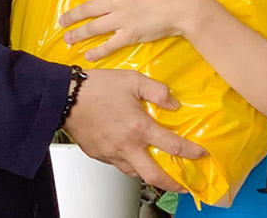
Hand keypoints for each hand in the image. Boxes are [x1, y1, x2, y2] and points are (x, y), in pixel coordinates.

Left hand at [59, 0, 202, 60]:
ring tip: (67, 38)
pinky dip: (98, 51)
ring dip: (78, 34)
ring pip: (94, 27)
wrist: (185, 7)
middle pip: (88, 9)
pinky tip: (88, 56)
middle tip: (62, 21)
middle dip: (72, 15)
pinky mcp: (129, 35)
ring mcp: (121, 20)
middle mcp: (116, 1)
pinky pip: (109, 45)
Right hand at [62, 67, 205, 191]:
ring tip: (157, 172)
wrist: (65, 97)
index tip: (201, 154)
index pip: (173, 146)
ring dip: (149, 175)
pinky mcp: (98, 154)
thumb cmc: (97, 87)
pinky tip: (131, 156)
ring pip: (134, 173)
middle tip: (182, 186)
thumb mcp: (132, 80)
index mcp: (139, 128)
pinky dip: (129, 164)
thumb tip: (173, 102)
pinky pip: (117, 165)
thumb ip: (156, 90)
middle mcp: (127, 146)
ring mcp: (111, 154)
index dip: (191, 152)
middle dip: (172, 184)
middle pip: (154, 175)